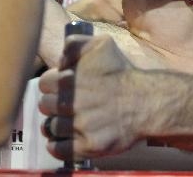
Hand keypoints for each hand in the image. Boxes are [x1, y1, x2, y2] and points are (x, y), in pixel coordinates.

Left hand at [38, 35, 138, 160]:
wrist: (148, 100)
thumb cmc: (122, 72)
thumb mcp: (101, 44)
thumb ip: (74, 43)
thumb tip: (58, 58)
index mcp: (70, 78)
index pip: (44, 83)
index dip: (52, 84)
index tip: (61, 87)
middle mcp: (72, 102)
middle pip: (45, 105)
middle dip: (53, 104)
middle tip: (66, 104)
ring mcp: (80, 125)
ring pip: (51, 127)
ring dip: (56, 124)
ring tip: (68, 121)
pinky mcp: (89, 146)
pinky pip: (59, 149)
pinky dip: (57, 146)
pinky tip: (65, 139)